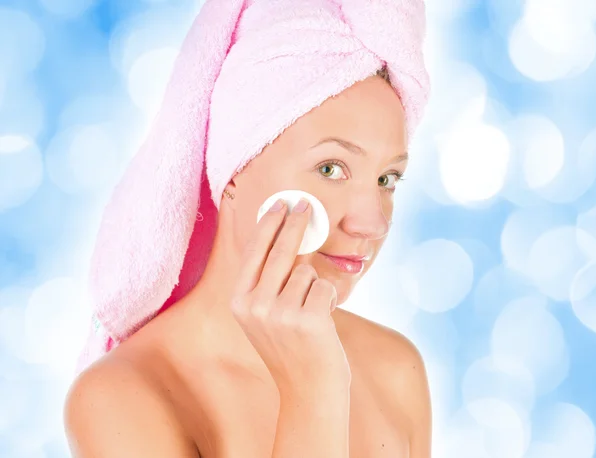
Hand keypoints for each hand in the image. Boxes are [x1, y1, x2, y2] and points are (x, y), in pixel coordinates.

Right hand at [230, 198, 350, 392]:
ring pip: (307, 272)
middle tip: (305, 204)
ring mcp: (279, 313)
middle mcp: (254, 306)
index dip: (269, 225)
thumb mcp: (265, 317)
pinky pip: (325, 286)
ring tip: (311, 315)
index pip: (254, 253)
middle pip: (280, 251)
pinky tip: (322, 324)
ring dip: (316, 286)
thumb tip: (287, 237)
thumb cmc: (291, 348)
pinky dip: (330, 299)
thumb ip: (269, 282)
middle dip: (295, 223)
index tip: (280, 203)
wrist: (308, 391)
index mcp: (239, 303)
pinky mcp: (307, 318)